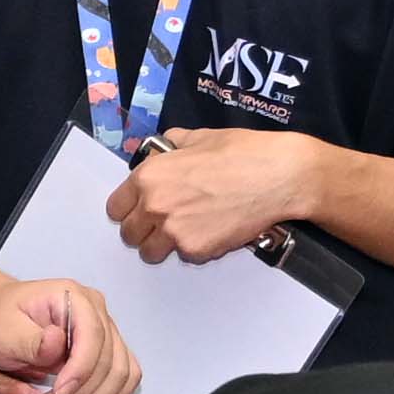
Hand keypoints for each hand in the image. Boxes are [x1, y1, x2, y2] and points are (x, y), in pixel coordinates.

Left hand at [0, 275, 141, 393]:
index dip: (80, 371)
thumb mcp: (2, 330)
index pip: (93, 336)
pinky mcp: (106, 349)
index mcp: (73, 297)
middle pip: (110, 360)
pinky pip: (124, 376)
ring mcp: (105, 329)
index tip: (59, 393)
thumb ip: (31, 340)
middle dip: (81, 392)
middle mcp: (96, 310)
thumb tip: (58, 341)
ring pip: (121, 373)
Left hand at [104, 128, 330, 265]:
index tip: (140, 210)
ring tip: (187, 230)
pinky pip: (185, 256)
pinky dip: (195, 248)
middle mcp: (154, 206)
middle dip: (144, 230)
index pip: (116, 208)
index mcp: (149, 177)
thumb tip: (163, 149)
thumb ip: (172, 147)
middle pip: (129, 235)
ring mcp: (174, 232)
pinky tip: (213, 230)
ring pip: (151, 252)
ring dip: (163, 245)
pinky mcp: (197, 250)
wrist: (278, 176)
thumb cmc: (243, 153)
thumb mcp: (199, 138)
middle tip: (165, 223)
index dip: (129, 209)